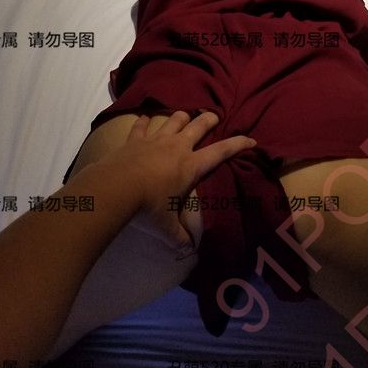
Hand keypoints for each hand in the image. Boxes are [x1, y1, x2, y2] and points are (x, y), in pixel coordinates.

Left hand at [87, 111, 255, 253]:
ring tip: (184, 117)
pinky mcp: (135, 139)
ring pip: (173, 120)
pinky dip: (144, 122)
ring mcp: (155, 140)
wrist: (115, 188)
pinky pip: (141, 126)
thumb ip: (180, 237)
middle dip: (209, 119)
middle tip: (214, 117)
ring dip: (181, 117)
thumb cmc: (147, 206)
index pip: (221, 151)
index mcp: (191, 166)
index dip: (239, 144)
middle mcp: (177, 147)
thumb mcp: (167, 227)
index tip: (251, 139)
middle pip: (199, 125)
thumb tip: (189, 250)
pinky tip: (144, 119)